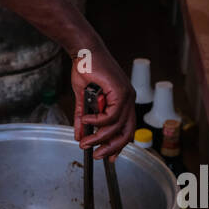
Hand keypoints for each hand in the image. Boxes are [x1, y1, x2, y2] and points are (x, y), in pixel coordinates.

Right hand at [70, 45, 134, 160]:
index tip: (109, 156)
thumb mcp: (84, 99)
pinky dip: (97, 121)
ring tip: (86, 140)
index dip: (119, 145)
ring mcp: (127, 95)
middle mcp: (129, 99)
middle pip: (126, 132)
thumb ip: (84, 118)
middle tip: (97, 155)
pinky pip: (111, 115)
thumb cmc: (86, 69)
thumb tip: (79, 135)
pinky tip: (87, 120)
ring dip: (99, 136)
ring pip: (117, 126)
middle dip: (111, 147)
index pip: (127, 129)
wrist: (84, 52)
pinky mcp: (120, 91)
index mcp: (124, 100)